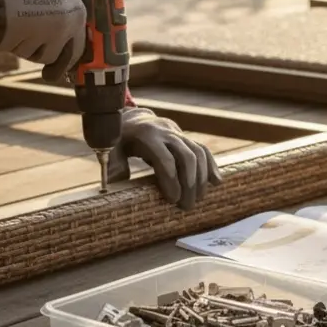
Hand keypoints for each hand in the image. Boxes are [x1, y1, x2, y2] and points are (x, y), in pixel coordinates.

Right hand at [0, 0, 85, 81]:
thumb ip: (63, 19)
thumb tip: (60, 53)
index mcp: (77, 18)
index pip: (74, 54)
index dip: (60, 65)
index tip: (51, 74)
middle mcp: (61, 26)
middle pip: (43, 57)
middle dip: (28, 45)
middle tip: (19, 24)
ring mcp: (38, 28)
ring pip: (19, 51)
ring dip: (10, 37)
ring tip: (9, 11)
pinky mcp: (13, 27)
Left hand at [107, 108, 223, 209]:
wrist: (134, 119)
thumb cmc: (120, 139)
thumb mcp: (111, 149)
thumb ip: (113, 166)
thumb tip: (111, 187)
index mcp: (147, 136)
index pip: (164, 158)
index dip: (170, 180)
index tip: (173, 199)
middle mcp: (167, 133)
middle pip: (186, 156)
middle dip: (189, 182)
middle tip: (187, 206)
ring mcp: (179, 134)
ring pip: (198, 152)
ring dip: (202, 177)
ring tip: (198, 199)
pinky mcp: (186, 139)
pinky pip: (203, 150)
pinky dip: (211, 166)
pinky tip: (216, 182)